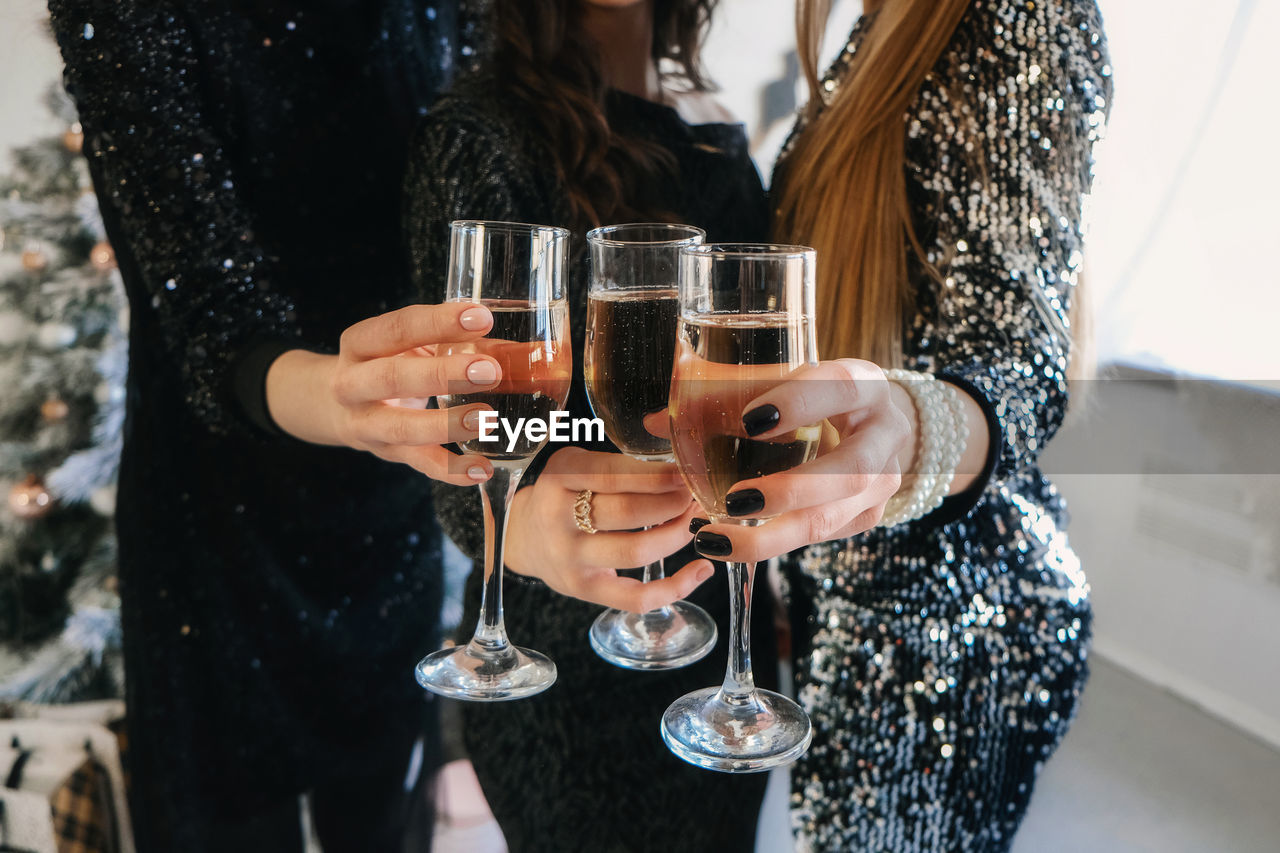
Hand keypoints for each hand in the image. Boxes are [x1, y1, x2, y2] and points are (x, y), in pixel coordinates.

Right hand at [266, 302, 502, 485]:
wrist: (335, 406)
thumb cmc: (390, 364)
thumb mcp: (412, 346)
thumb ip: (458, 343)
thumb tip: (526, 350)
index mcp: (360, 344)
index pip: (396, 328)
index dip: (437, 322)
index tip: (481, 318)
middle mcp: (353, 384)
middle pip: (392, 378)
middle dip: (442, 375)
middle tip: (489, 371)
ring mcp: (367, 424)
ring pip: (401, 428)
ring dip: (445, 425)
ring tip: (487, 418)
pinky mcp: (387, 454)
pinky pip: (419, 464)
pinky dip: (452, 471)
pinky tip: (483, 469)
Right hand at [505, 447, 714, 611]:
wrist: (524, 537)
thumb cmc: (563, 494)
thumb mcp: (576, 465)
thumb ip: (617, 464)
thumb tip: (681, 467)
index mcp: (559, 477)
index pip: (613, 475)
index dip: (657, 475)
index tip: (686, 473)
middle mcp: (559, 519)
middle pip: (628, 512)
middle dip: (672, 502)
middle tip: (695, 494)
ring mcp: (571, 558)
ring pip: (636, 551)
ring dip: (677, 535)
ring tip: (693, 520)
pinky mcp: (585, 589)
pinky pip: (636, 597)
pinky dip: (675, 588)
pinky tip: (699, 570)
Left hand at [691, 359, 913, 562]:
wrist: (870, 423)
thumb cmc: (814, 395)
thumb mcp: (784, 381)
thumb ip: (725, 394)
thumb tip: (654, 422)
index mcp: (864, 384)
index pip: (838, 389)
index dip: (798, 404)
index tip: (749, 420)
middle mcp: (885, 433)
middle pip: (850, 471)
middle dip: (791, 491)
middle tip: (735, 502)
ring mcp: (884, 482)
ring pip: (833, 518)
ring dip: (772, 535)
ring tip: (713, 537)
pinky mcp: (869, 517)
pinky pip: (822, 536)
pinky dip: (774, 542)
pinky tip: (731, 543)